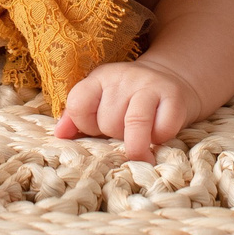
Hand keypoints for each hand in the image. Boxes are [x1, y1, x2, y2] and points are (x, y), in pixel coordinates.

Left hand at [53, 61, 200, 161]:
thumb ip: (78, 116)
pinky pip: (163, 128)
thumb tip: (60, 135)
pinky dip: (161, 139)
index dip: (84, 124)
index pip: (79, 103)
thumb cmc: (129, 98)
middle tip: (124, 134)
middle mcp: (123, 78)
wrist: (172, 78)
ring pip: (133, 123)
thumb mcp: (101, 99)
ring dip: (135, 145)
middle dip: (114, 136)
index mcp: (100, 78)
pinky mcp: (174, 97)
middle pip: (107, 120)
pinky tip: (160, 136)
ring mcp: (150, 86)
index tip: (96, 130)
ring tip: (140, 156)